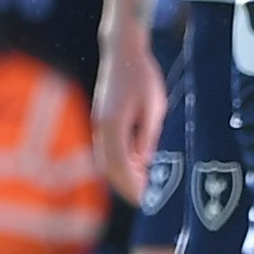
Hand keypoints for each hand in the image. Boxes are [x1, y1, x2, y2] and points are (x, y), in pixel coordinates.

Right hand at [92, 31, 168, 202]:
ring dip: (123, 174)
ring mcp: (98, 124)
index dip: (131, 185)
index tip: (144, 200)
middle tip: (145, 200)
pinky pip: (108, 148)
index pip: (120, 165)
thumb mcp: (154, 107)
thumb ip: (148, 136)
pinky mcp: (102, 120)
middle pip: (108, 167)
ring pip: (106, 160)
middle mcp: (100, 127)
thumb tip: (144, 162)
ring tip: (145, 186)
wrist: (123, 52)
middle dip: (125, 185)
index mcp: (112, 125)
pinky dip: (121, 161)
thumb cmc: (142, 76)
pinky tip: (139, 165)